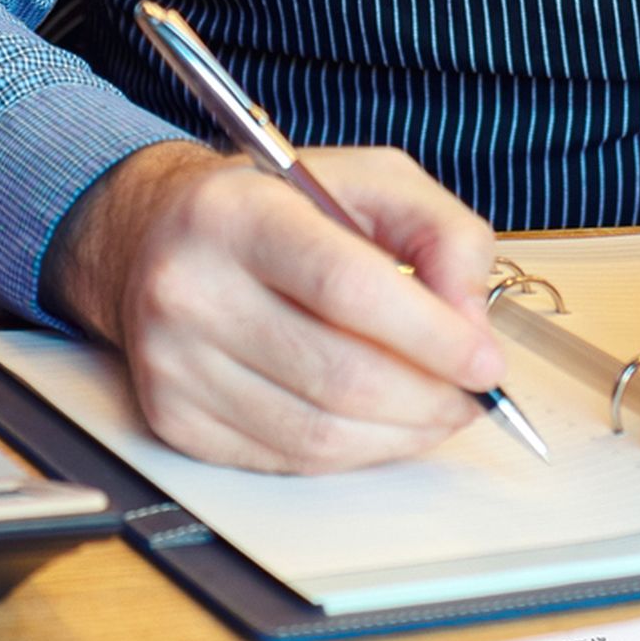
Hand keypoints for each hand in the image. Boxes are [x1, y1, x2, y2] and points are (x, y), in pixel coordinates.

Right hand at [48, 142, 504, 474]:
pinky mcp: (173, 420)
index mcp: (236, 213)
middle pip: (339, 375)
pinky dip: (354, 452)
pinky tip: (377, 423)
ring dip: (401, 435)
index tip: (484, 363)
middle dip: (430, 398)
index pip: (346, 287)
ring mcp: (173, 364)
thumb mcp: (368, 181)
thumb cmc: (274, 209)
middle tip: (472, 395)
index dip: (431, 336)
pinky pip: (289, 459)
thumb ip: (441, 233)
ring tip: (436, 410)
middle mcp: (190, 289)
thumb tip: (471, 322)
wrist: (154, 239)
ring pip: (319, 434)